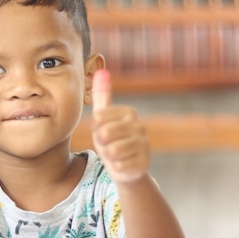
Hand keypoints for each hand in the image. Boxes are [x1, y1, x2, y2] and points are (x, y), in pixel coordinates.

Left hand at [91, 69, 148, 183]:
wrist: (125, 165)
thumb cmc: (111, 138)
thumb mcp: (103, 117)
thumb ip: (101, 95)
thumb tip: (102, 70)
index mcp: (128, 112)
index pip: (97, 118)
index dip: (95, 128)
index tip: (102, 130)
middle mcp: (139, 126)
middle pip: (104, 133)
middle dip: (101, 142)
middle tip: (108, 144)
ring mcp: (144, 144)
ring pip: (111, 151)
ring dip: (108, 156)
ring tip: (115, 154)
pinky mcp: (144, 162)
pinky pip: (118, 165)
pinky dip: (116, 167)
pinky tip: (122, 163)